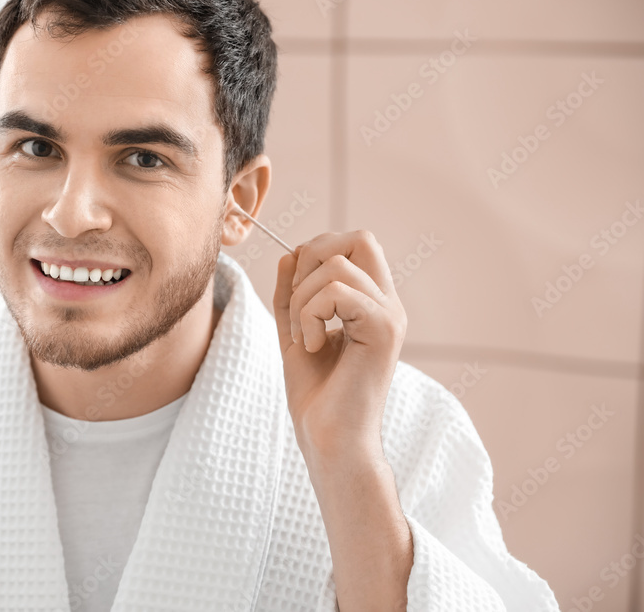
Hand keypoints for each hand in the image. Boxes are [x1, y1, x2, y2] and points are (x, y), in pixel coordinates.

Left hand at [272, 230, 406, 469]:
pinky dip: (310, 316)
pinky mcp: (383, 331)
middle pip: (360, 238)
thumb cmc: (316, 395)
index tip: (296, 294)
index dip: (317, 252)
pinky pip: (338, 292)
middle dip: (313, 259)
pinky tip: (312, 347)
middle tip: (299, 306)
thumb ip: (291, 294)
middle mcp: (387, 303)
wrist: (329, 440)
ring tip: (304, 337)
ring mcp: (389, 315)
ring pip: (338, 266)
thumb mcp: (294, 331)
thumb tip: (288, 254)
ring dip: (303, 299)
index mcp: (371, 301)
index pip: (355, 242)